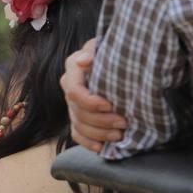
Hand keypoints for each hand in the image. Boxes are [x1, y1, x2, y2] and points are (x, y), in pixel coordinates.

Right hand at [61, 38, 126, 152]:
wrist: (117, 60)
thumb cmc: (114, 51)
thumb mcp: (106, 45)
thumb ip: (95, 50)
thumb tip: (84, 60)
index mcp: (73, 69)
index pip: (74, 91)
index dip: (91, 102)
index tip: (110, 105)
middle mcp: (69, 87)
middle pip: (78, 112)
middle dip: (101, 120)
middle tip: (124, 122)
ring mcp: (72, 105)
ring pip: (79, 125)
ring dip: (99, 133)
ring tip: (119, 135)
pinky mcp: (77, 118)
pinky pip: (77, 135)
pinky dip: (89, 143)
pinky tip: (102, 147)